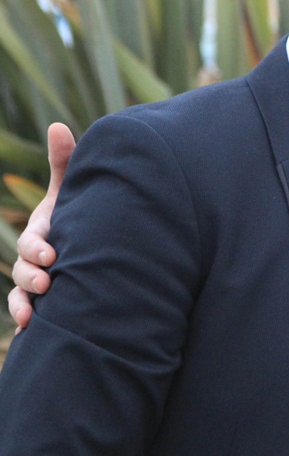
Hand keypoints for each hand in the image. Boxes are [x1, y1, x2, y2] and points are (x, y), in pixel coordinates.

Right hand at [9, 123, 74, 328]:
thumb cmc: (84, 211)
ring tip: (35, 311)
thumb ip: (65, 161)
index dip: (38, 247)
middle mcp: (37, 257)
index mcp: (44, 231)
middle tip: (49, 281)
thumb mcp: (74, 189)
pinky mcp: (47, 299)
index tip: (52, 254)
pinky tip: (29, 329)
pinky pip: (28, 311)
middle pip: (25, 268)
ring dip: (25, 301)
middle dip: (32, 275)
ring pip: (23, 292)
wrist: (99, 241)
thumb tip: (58, 125)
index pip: (34, 240)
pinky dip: (25, 319)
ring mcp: (39, 278)